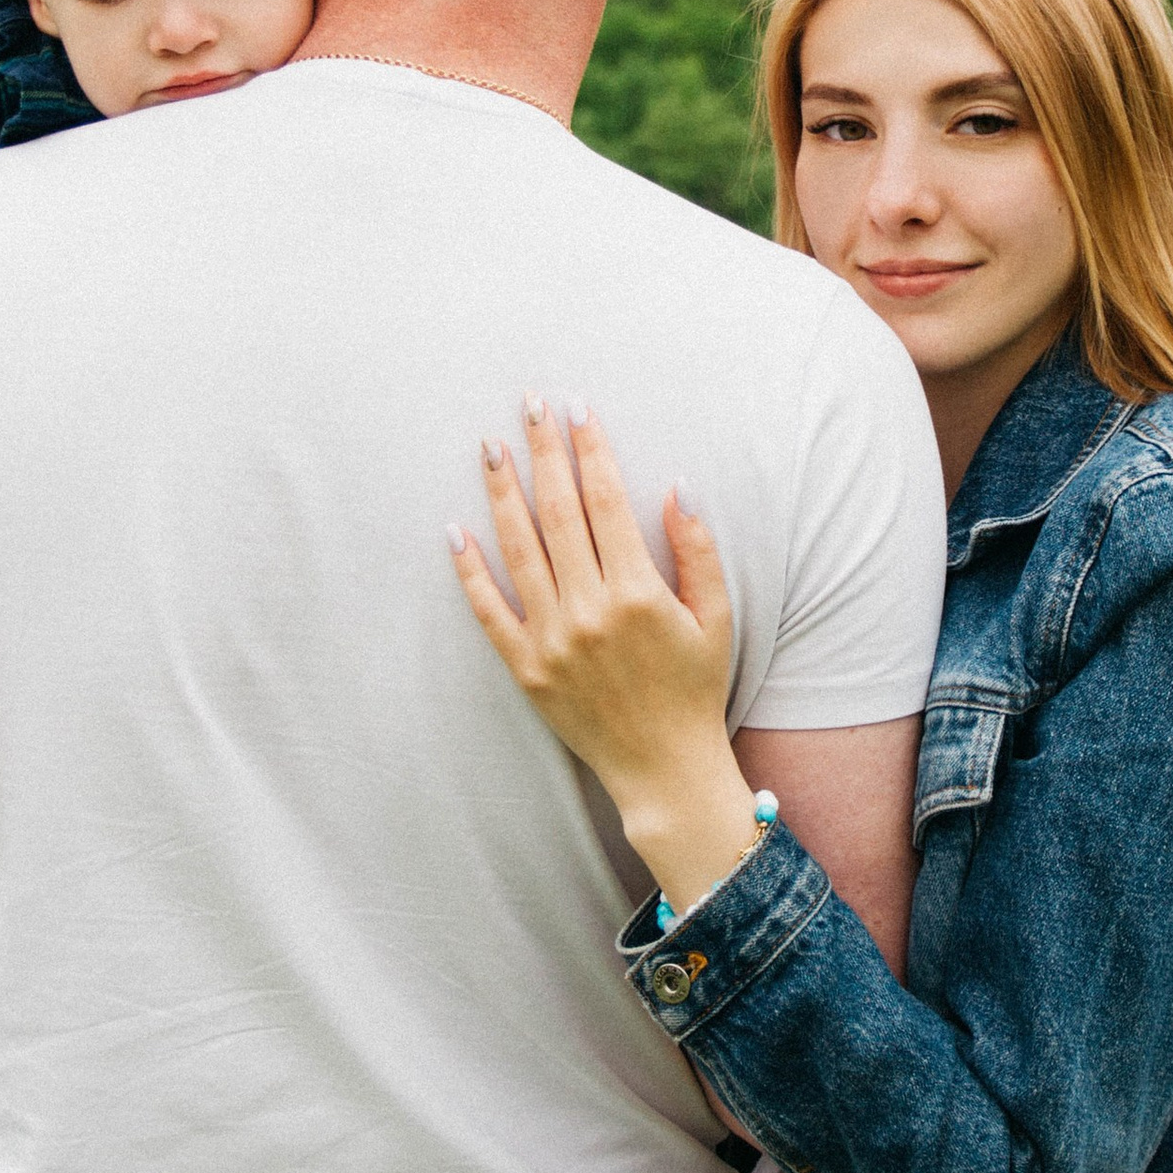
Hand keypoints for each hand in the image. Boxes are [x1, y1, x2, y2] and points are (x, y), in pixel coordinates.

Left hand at [450, 402, 758, 910]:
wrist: (665, 769)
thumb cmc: (697, 689)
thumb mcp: (717, 618)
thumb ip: (698, 550)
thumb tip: (677, 486)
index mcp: (638, 592)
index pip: (605, 500)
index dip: (590, 448)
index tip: (577, 407)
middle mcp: (589, 610)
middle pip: (558, 510)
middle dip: (544, 450)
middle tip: (530, 403)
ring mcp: (552, 639)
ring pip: (518, 548)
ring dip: (502, 492)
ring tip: (491, 447)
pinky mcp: (526, 668)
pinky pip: (488, 610)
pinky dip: (469, 570)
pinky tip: (455, 530)